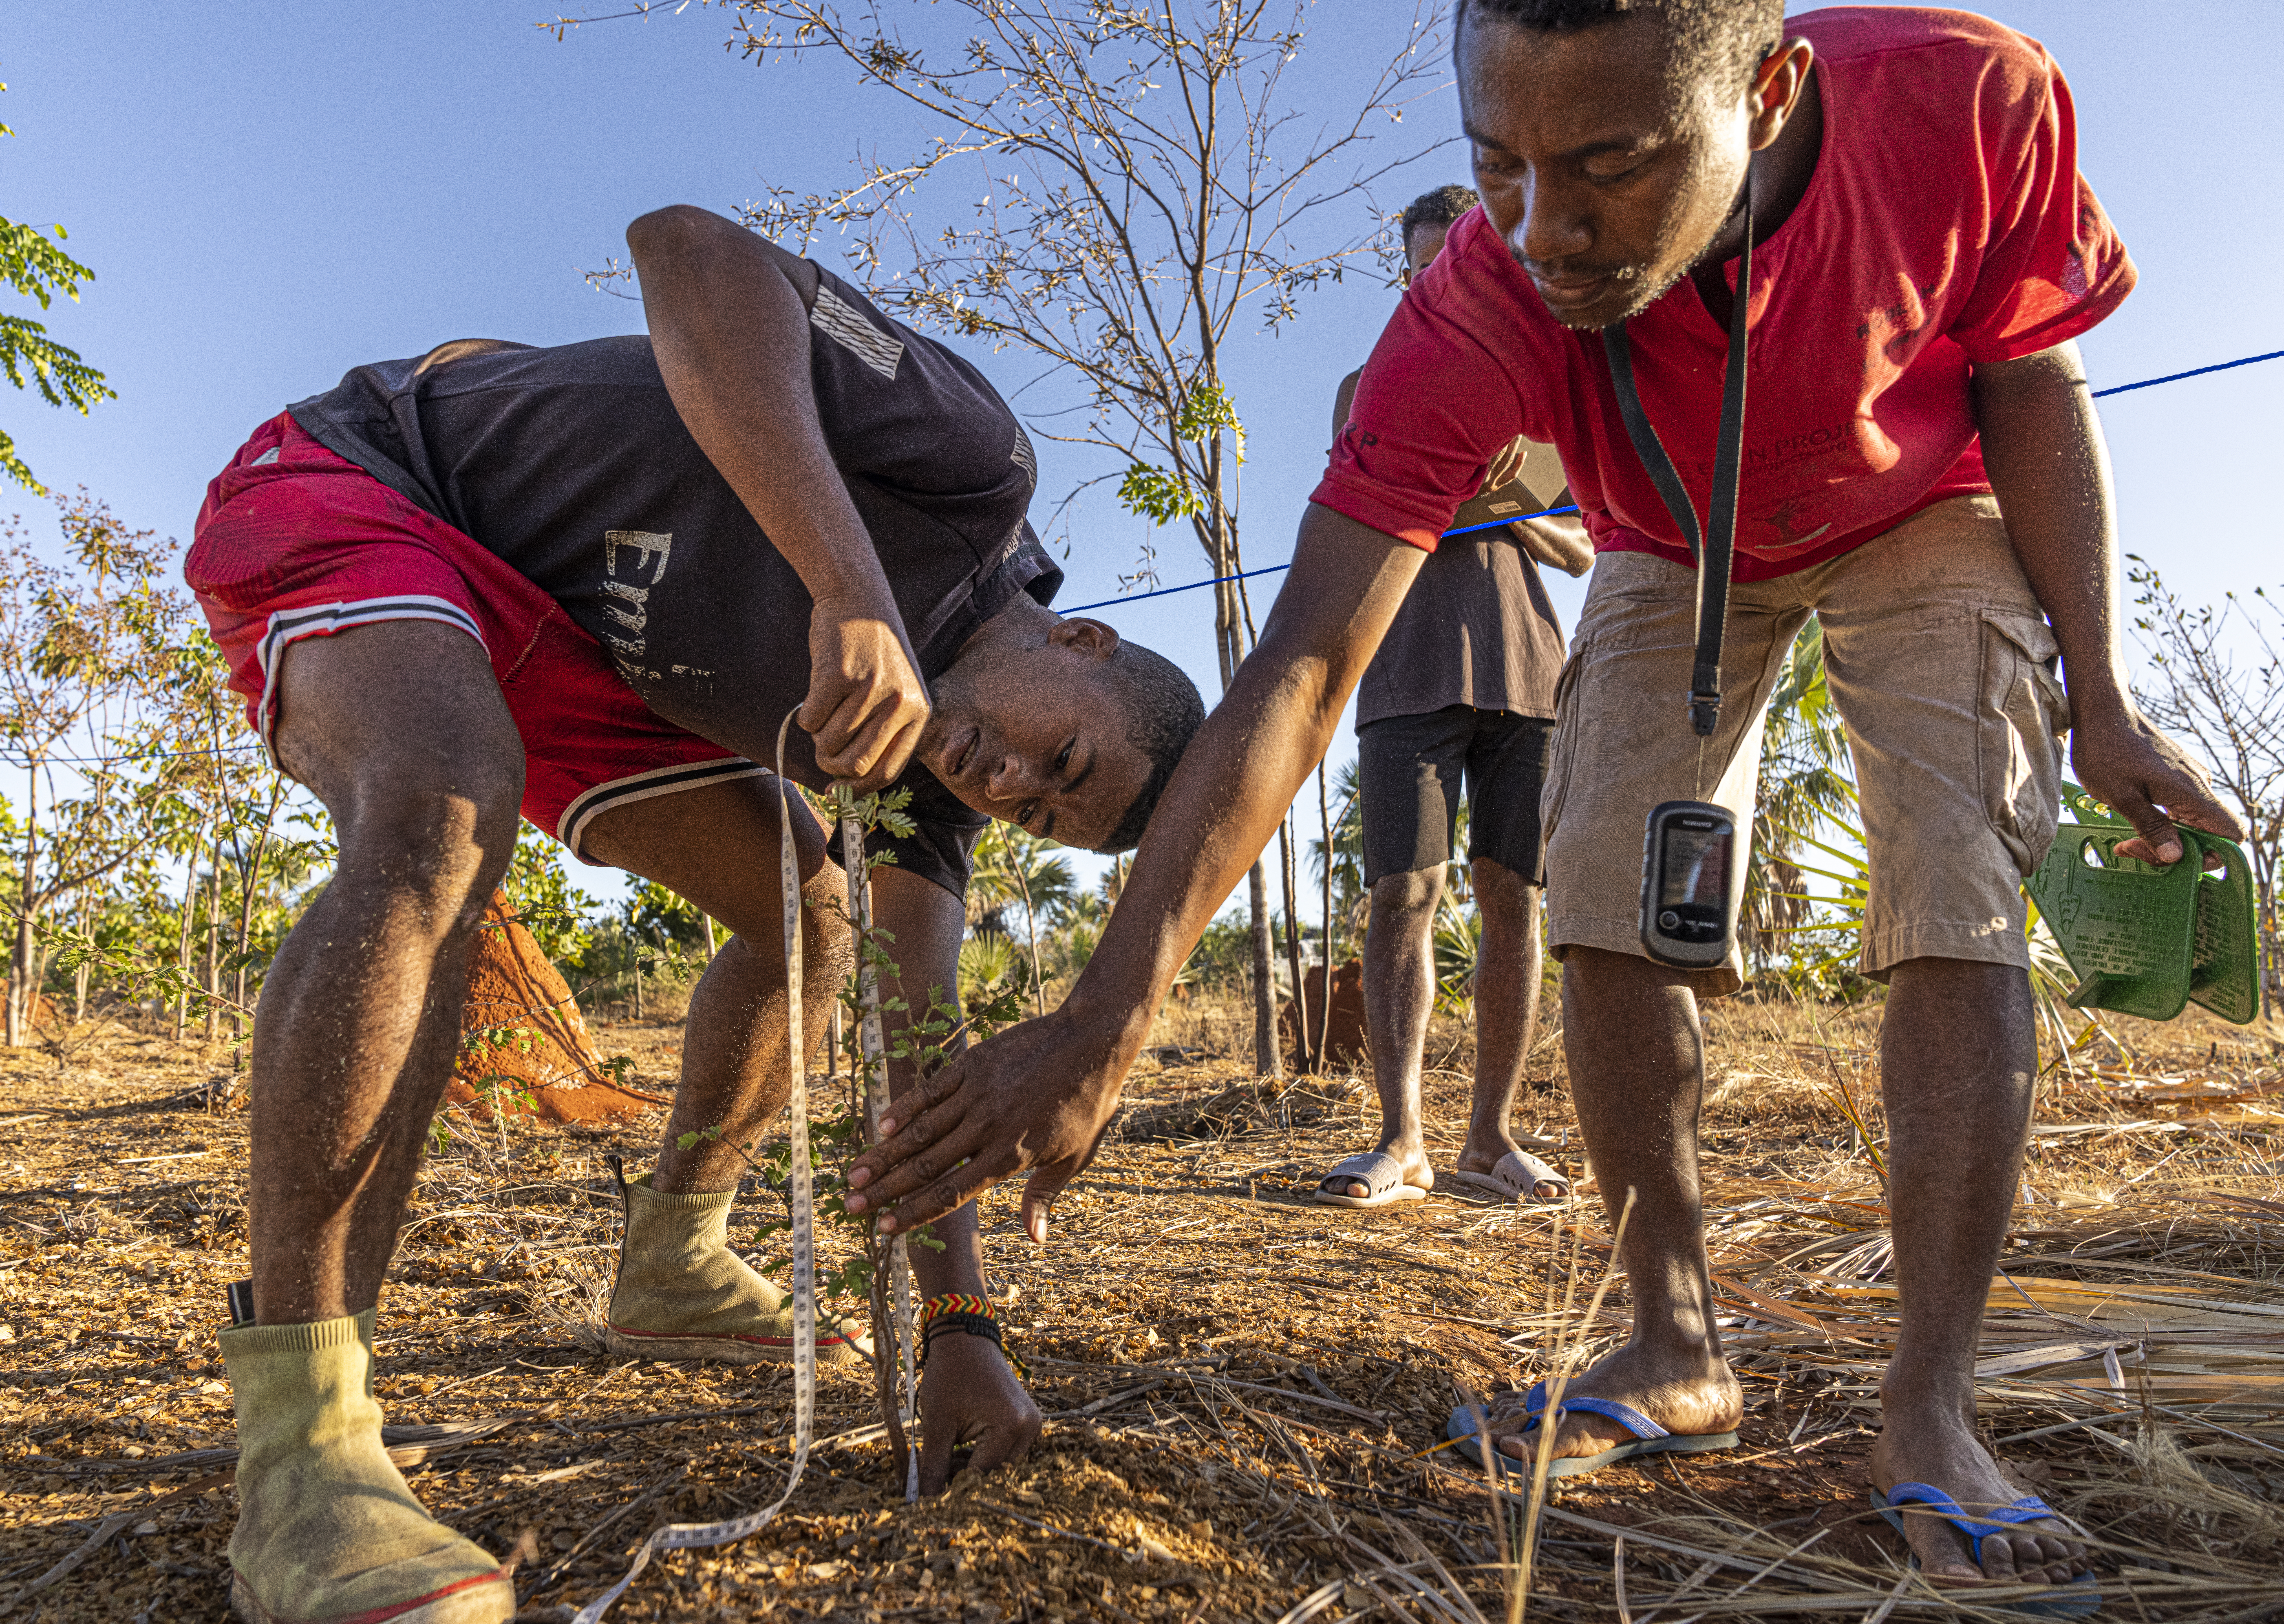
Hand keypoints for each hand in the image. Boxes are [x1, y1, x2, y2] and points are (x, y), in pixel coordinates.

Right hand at [803, 594, 928, 788]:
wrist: (859, 600)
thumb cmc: (876, 653)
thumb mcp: (898, 691)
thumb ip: (884, 732)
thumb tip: (851, 782)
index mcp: (918, 712)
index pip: (888, 771)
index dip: (858, 789)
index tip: (837, 792)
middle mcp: (898, 703)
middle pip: (856, 764)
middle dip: (832, 766)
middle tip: (823, 751)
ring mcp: (869, 689)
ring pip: (829, 743)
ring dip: (819, 737)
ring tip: (824, 713)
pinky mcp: (838, 676)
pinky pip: (811, 720)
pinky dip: (807, 717)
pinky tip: (816, 694)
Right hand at [845, 1006, 1131, 1242]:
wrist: (1092, 1042)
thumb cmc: (1087, 1105)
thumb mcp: (1074, 1157)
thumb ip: (1043, 1196)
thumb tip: (1035, 1239)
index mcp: (1008, 1157)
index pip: (949, 1194)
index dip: (912, 1213)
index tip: (884, 1228)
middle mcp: (986, 1129)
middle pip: (924, 1167)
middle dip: (884, 1190)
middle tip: (850, 1206)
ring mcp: (976, 1095)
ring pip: (919, 1131)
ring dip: (883, 1155)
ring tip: (854, 1174)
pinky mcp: (972, 1065)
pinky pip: (930, 1090)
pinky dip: (904, 1108)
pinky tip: (881, 1126)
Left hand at [917, 1331, 1040, 1493]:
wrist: (965, 1338)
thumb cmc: (949, 1374)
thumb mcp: (937, 1423)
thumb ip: (933, 1466)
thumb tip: (924, 1502)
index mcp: (1010, 1426)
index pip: (981, 1475)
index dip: (954, 1488)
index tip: (932, 1497)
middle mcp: (1029, 1427)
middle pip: (995, 1473)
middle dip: (966, 1479)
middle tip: (937, 1475)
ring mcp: (1032, 1423)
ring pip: (1001, 1465)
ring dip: (975, 1467)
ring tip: (948, 1456)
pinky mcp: (1027, 1420)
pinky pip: (1006, 1450)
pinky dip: (985, 1455)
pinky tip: (963, 1447)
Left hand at [2069, 704, 2243, 865]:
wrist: (2102, 710)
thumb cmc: (2106, 749)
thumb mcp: (2121, 796)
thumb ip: (2151, 827)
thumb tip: (2175, 856)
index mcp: (2191, 792)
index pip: (2231, 834)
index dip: (2209, 856)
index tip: (2168, 859)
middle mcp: (2198, 786)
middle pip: (2208, 835)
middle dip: (2174, 852)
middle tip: (2131, 848)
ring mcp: (2188, 780)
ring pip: (2191, 824)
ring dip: (2164, 839)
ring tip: (2126, 841)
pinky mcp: (2176, 776)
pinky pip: (2181, 809)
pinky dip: (2162, 823)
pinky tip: (2133, 823)